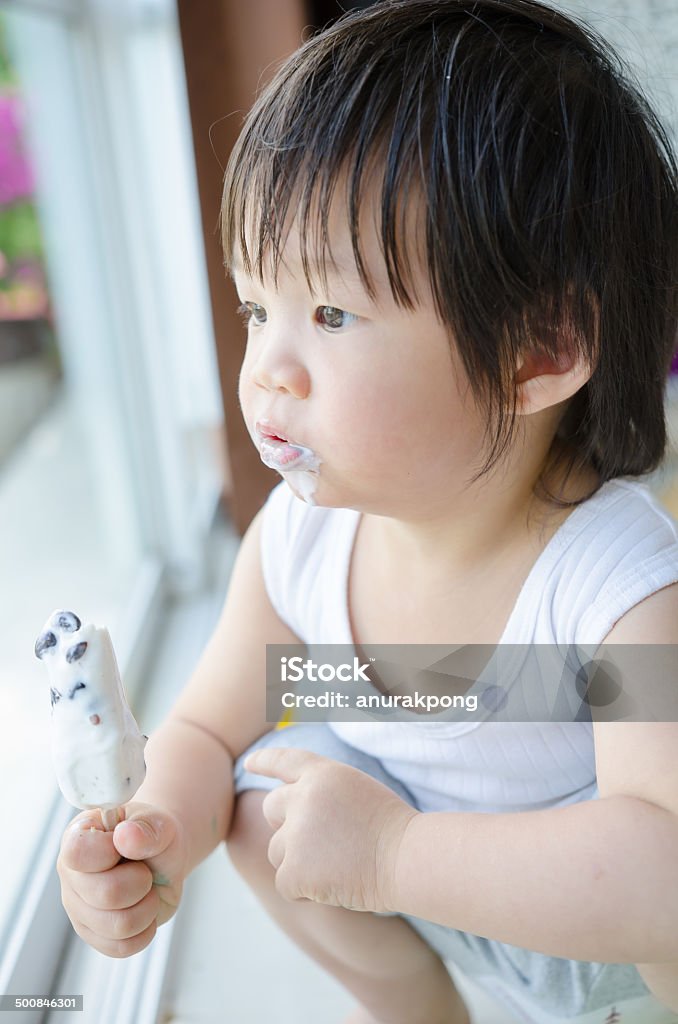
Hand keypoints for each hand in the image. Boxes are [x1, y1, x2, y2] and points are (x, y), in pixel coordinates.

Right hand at [57, 802, 188, 957]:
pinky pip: (122, 947)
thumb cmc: (153, 836)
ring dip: (147, 906)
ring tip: (146, 889)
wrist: (163, 858)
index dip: (110, 852)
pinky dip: (145, 929)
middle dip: (141, 882)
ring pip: (118, 925)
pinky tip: (143, 908)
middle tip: (145, 870)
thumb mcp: (158, 823)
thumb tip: (125, 835)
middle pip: (107, 894)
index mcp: (77, 838)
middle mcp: (71, 875)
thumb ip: (145, 827)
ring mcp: (78, 909)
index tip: (127, 844)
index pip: (78, 852)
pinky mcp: (92, 935)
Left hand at [243, 747, 417, 912]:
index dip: (265, 760)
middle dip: (286, 825)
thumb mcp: (356, 791)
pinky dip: (304, 890)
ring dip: (297, 861)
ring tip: (336, 865)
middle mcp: (303, 797)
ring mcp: (297, 833)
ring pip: (276, 849)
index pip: (285, 760)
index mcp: (322, 774)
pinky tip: (333, 886)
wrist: (406, 858)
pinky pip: (284, 882)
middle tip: (318, 842)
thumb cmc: (392, 829)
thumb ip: (322, 794)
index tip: (249, 763)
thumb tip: (290, 813)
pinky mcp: (295, 868)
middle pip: (271, 808)